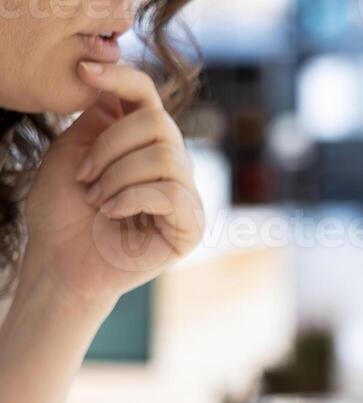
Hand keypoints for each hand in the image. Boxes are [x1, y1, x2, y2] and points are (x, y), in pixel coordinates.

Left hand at [18, 61, 202, 312]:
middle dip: (112, 146)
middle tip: (84, 175)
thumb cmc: (62, 212)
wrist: (61, 261)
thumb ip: (100, 118)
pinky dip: (132, 198)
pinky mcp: (190, 226)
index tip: (84, 70)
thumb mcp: (73, 151)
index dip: (122, 76)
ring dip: (118, 176)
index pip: (147, 95)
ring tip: (96, 199)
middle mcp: (170, 164)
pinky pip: (171, 193)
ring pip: (165, 157)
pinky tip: (111, 213)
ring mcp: (184, 195)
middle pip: (159, 123)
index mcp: (141, 142)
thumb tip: (119, 86)